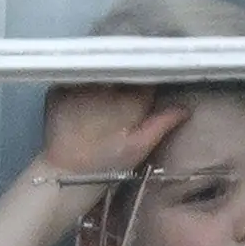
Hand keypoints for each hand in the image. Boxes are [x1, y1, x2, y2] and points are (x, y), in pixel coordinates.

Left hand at [42, 85, 187, 175]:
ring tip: (105, 89)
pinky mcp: (58, 89)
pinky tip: (84, 94)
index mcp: (128, 100)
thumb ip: (162, 124)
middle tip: (125, 87)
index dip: (148, 78)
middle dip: (125, 75)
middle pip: (120, 70)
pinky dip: (82, 83)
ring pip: (99, 71)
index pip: (144, 77)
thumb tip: (186, 107)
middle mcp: (104, 87)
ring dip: (104, 76)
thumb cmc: (106, 164)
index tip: (150, 81)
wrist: (64, 175)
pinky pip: (77, 77)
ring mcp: (78, 86)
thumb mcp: (139, 148)